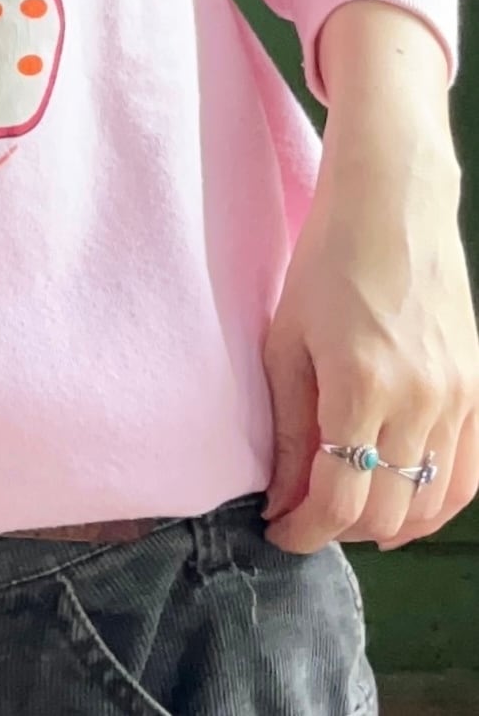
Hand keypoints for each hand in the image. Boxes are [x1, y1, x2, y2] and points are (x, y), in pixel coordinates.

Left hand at [263, 3, 478, 553]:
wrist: (392, 206)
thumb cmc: (325, 263)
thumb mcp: (285, 341)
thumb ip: (285, 424)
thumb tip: (280, 494)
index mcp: (361, 386)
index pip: (339, 499)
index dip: (304, 530)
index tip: (277, 530)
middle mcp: (421, 400)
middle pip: (387, 512)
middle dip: (339, 528)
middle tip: (302, 515)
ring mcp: (458, 397)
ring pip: (431, 502)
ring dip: (387, 521)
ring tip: (345, 510)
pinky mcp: (478, 389)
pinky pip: (465, 474)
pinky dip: (433, 499)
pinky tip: (399, 495)